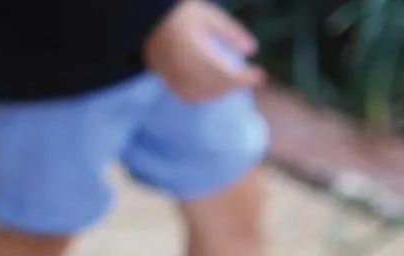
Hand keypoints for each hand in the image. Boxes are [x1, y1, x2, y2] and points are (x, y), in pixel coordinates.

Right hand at [145, 0, 263, 102]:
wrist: (143, 17)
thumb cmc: (178, 12)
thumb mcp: (208, 15)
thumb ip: (230, 32)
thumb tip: (252, 49)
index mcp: (197, 53)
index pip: (228, 75)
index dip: (247, 78)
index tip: (261, 74)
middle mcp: (186, 69)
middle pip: (217, 87)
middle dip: (235, 84)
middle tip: (249, 76)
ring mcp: (174, 76)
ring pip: (204, 94)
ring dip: (221, 91)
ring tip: (231, 81)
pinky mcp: (165, 78)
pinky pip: (187, 95)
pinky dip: (202, 95)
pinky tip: (209, 87)